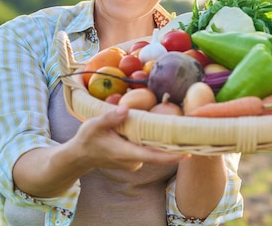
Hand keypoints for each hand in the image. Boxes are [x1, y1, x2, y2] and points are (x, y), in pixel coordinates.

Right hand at [71, 105, 188, 171]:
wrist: (80, 156)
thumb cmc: (87, 139)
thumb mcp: (94, 125)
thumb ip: (110, 117)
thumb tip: (126, 108)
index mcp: (126, 153)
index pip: (153, 157)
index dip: (171, 156)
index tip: (187, 153)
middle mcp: (133, 161)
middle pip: (158, 153)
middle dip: (174, 145)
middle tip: (192, 133)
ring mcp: (133, 162)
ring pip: (152, 151)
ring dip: (162, 141)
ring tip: (178, 127)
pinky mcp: (132, 160)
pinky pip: (146, 150)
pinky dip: (153, 142)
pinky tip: (158, 130)